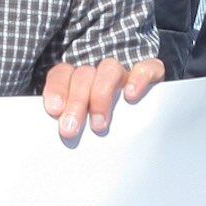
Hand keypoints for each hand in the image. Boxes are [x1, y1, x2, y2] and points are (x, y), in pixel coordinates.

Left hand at [41, 57, 163, 141]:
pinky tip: (131, 96)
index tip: (54, 111)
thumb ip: (70, 126)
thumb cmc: (101, 132)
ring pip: (110, 70)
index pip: (62, 73)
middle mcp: (99, 74)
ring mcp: (125, 74)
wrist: (144, 134)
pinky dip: (138, 78)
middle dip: (76, 102)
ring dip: (102, 95)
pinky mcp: (151, 75)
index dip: (56, 89)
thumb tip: (62, 137)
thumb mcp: (82, 129)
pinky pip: (147, 68)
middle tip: (70, 130)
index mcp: (77, 81)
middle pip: (84, 75)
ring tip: (99, 125)